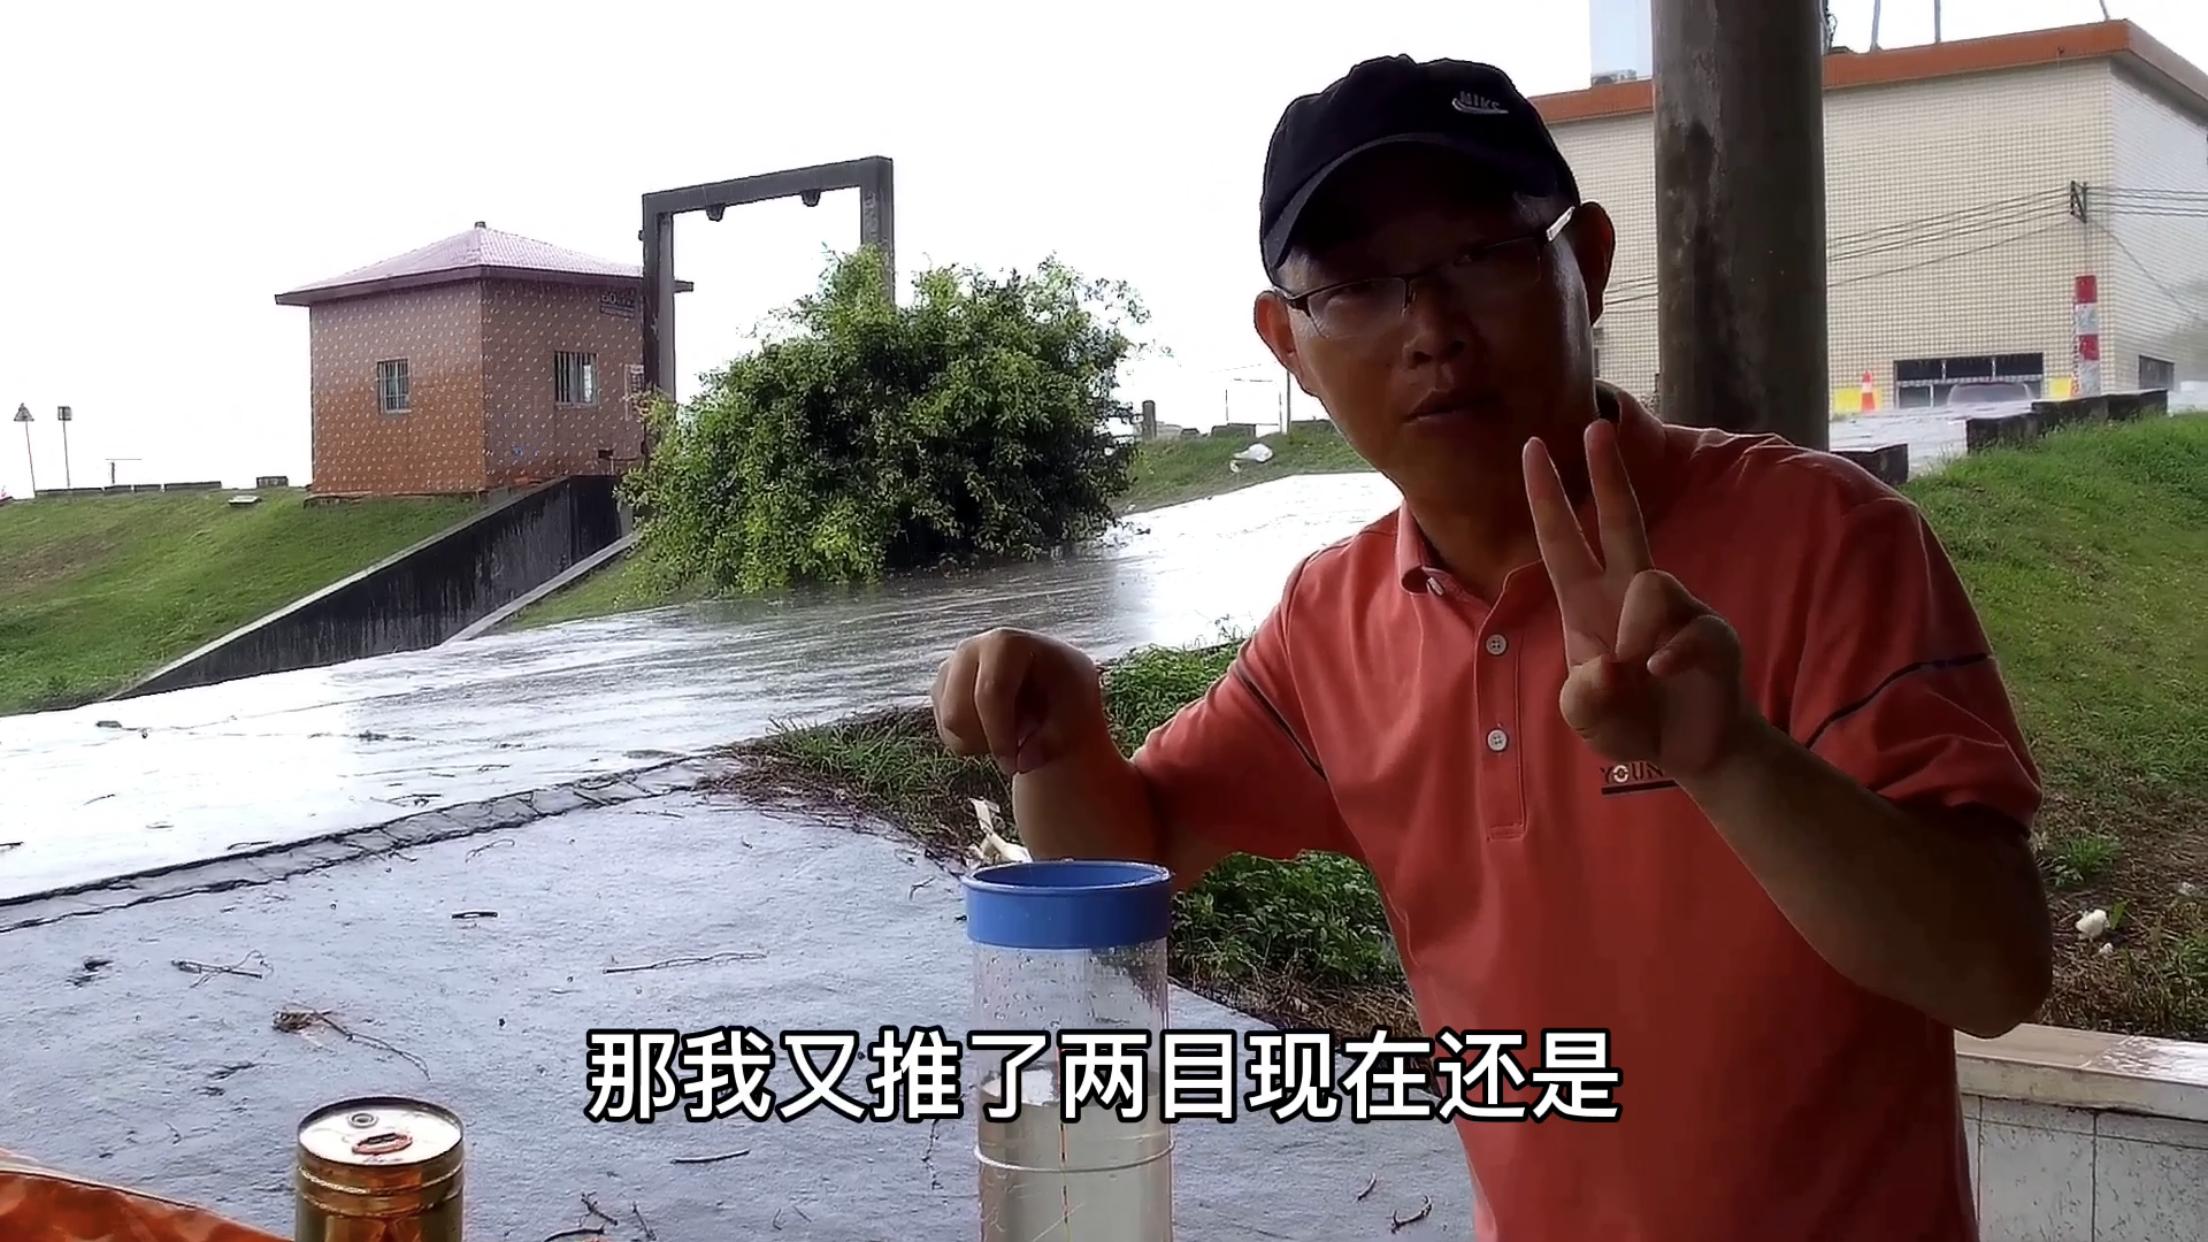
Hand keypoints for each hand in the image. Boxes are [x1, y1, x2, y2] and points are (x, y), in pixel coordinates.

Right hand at [932, 628, 1110, 775]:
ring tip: (1013, 735)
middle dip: (987, 743)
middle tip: (1017, 755)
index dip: (999, 735)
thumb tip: (1023, 762)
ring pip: (949, 725)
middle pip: (958, 713)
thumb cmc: (1067, 695)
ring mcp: (952, 666)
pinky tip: (996, 730)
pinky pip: (945, 730)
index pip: (990, 692)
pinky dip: (969, 742)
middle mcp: (971, 648)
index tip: (1015, 767)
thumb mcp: (1073, 715)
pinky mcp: (942, 687)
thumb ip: (1051, 741)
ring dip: (980, 744)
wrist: (1052, 685)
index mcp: (1007, 643)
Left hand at [1520, 420, 1757, 779]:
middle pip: (1620, 520)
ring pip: (1650, 584)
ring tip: (1639, 671)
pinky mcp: (1711, 633)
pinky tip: (1663, 675)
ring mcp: (1676, 609)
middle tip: (1594, 426)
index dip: (1546, 497)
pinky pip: (1687, 630)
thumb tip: (1608, 665)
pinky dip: (1670, 657)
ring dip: (1636, 630)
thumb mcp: (1587, 716)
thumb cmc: (1630, 720)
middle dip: (1607, 474)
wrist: (1690, 751)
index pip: (1563, 540)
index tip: (1533, 447)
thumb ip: (1582, 698)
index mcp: (1587, 603)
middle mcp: (1631, 594)